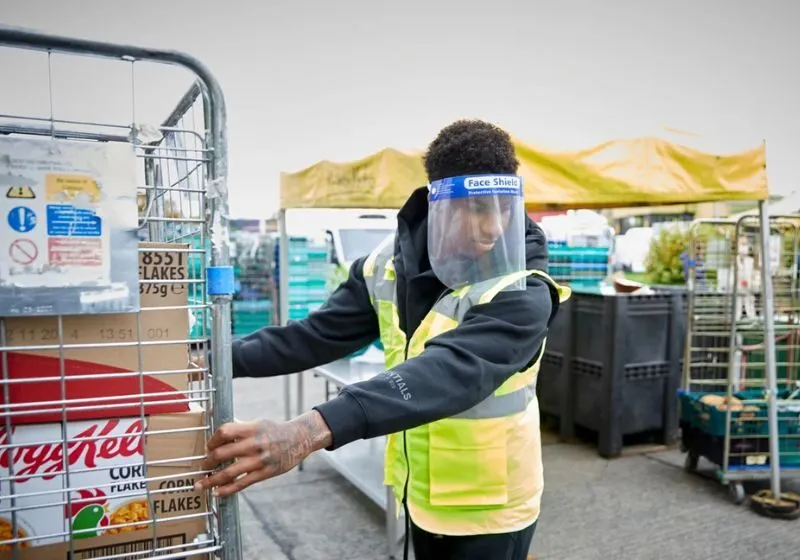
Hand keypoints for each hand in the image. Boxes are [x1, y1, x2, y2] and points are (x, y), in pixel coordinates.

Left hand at [194, 411, 332, 496]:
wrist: (300, 439)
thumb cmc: (276, 430)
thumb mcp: (258, 423)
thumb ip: (240, 427)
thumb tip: (220, 430)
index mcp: (251, 428)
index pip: (224, 432)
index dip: (212, 440)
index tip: (208, 447)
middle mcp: (254, 444)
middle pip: (222, 453)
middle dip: (208, 462)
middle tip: (203, 466)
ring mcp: (259, 460)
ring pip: (228, 473)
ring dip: (211, 480)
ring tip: (200, 484)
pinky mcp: (264, 473)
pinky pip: (241, 484)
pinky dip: (226, 490)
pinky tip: (217, 493)